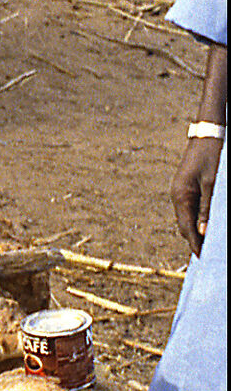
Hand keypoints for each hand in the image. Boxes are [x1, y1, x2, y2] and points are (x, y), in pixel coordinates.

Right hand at [170, 136, 221, 256]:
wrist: (209, 133)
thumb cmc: (212, 155)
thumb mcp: (213, 183)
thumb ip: (207, 208)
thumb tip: (202, 231)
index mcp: (181, 196)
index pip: (186, 227)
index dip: (194, 243)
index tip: (202, 257)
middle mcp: (177, 196)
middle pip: (184, 225)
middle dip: (194, 239)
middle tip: (207, 253)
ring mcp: (180, 191)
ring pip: (187, 218)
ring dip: (196, 229)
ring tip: (207, 241)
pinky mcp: (186, 187)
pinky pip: (190, 209)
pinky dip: (197, 218)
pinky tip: (206, 223)